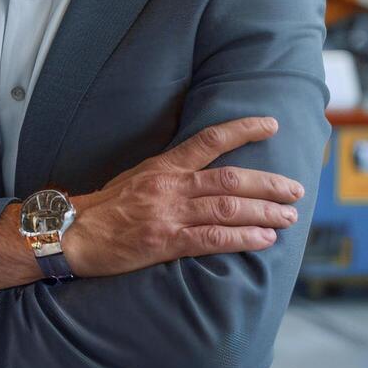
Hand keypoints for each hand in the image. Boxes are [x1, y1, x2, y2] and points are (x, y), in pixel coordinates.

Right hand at [63, 117, 303, 278]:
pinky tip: (264, 239)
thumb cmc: (103, 209)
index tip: (271, 125)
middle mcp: (171, 185)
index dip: (243, 129)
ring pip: (228, 207)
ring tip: (289, 216)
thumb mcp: (135, 178)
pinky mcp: (165, 241)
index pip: (209, 140)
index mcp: (164, 166)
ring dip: (265, 211)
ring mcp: (169, 213)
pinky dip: (243, 238)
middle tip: (296, 189)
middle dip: (269, 183)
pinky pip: (212, 239)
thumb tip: (200, 173)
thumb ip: (168, 175)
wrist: (71, 232)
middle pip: (231, 178)